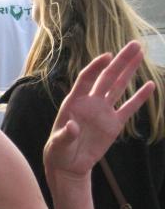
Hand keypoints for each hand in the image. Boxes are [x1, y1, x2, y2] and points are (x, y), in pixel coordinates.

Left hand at [43, 40, 154, 179]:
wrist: (68, 164)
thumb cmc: (58, 151)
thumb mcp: (58, 144)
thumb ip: (65, 135)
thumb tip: (72, 127)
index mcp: (74, 102)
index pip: (86, 79)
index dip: (96, 67)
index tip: (107, 56)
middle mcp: (90, 102)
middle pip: (107, 77)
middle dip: (120, 61)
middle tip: (134, 44)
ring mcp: (103, 112)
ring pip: (119, 87)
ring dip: (129, 71)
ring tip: (140, 53)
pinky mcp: (114, 124)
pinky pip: (129, 108)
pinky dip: (139, 97)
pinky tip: (150, 85)